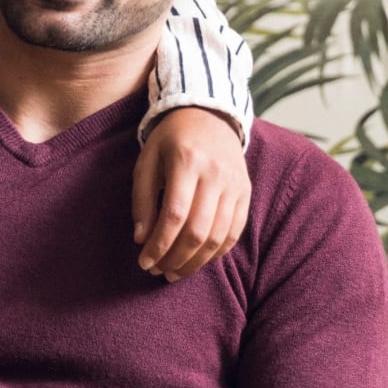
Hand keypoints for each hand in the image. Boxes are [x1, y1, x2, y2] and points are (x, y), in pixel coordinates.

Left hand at [132, 108, 250, 281]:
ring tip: (175, 272)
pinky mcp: (246, 193)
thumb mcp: (147, 159)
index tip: (145, 262)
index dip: (159, 244)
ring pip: (218, 236)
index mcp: (187, 161)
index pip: (174, 215)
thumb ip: (142, 199)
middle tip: (158, 271)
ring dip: (195, 262)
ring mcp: (235, 184)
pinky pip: (234, 232)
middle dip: (176, 258)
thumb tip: (141, 239)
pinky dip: (216, 252)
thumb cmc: (171, 139)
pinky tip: (198, 260)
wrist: (210, 115)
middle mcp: (216, 174)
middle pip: (198, 231)